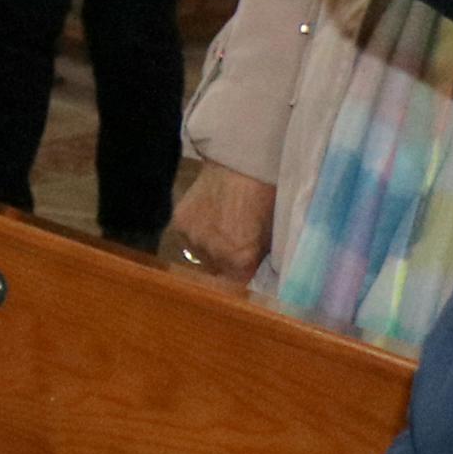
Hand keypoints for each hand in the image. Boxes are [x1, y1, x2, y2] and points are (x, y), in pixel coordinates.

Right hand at [169, 161, 276, 283]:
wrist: (242, 162)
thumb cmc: (269, 199)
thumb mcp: (273, 236)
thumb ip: (260, 260)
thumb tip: (256, 275)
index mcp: (238, 260)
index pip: (234, 291)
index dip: (241, 287)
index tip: (247, 279)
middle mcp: (210, 254)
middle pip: (216, 275)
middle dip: (227, 267)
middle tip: (240, 251)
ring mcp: (191, 237)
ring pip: (201, 256)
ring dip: (211, 250)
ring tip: (224, 231)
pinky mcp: (179, 221)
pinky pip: (189, 238)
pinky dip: (199, 233)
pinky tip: (210, 219)